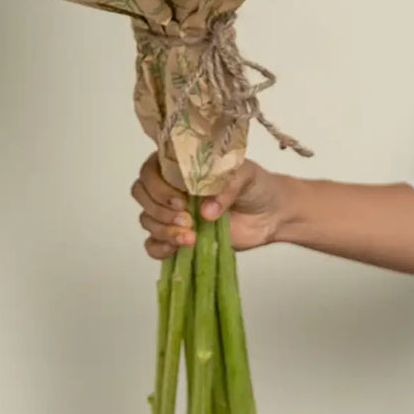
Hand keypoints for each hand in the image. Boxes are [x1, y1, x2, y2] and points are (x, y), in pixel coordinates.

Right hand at [131, 152, 283, 258]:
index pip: (150, 169)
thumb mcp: (245, 175)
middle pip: (142, 195)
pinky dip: (158, 248)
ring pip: (147, 219)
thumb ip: (225, 187)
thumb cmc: (255, 185)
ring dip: (163, 230)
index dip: (158, 186)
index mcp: (180, 165)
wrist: (271, 214)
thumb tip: (206, 212)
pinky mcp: (178, 237)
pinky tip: (176, 249)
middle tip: (187, 219)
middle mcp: (171, 186)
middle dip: (160, 209)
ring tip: (191, 238)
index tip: (181, 199)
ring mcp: (173, 213)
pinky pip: (153, 244)